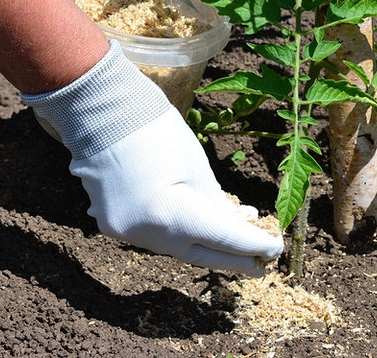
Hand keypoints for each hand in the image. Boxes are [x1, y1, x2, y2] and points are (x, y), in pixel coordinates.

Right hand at [22, 42, 282, 275]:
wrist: (101, 113)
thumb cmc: (156, 130)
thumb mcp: (198, 166)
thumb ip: (218, 203)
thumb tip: (238, 226)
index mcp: (172, 216)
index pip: (224, 239)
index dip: (254, 244)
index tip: (275, 247)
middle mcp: (147, 234)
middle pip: (201, 254)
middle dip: (235, 258)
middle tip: (262, 262)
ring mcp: (126, 233)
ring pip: (178, 248)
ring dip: (209, 243)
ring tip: (237, 233)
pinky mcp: (114, 226)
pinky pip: (156, 237)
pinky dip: (181, 233)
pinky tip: (201, 223)